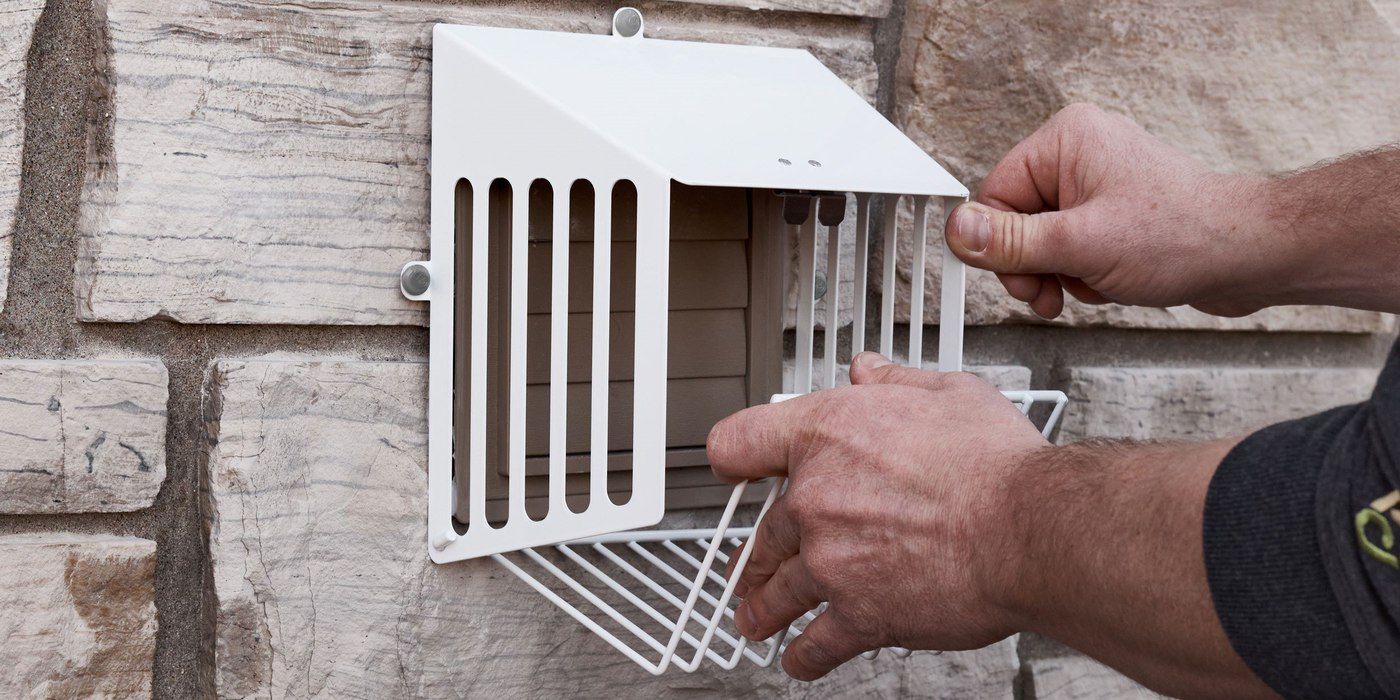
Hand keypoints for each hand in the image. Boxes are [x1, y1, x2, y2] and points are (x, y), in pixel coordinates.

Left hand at [706, 352, 1046, 679]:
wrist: (1027, 528)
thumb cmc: (996, 463)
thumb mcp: (947, 393)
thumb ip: (895, 383)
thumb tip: (868, 373)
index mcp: (826, 435)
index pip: (742, 441)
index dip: (733, 458)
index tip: (729, 472)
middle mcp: (815, 498)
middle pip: (763, 530)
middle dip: (754, 555)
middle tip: (751, 568)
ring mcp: (830, 560)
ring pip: (778, 590)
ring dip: (763, 609)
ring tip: (755, 620)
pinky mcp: (858, 613)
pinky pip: (816, 643)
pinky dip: (804, 657)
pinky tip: (799, 659)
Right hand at [945, 103, 1281, 318]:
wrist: (1249, 256)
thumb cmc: (1185, 235)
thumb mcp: (1081, 245)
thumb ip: (1012, 241)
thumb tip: (959, 231)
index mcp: (1067, 141)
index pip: (995, 194)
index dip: (999, 243)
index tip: (1016, 277)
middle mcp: (1079, 155)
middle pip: (1016, 219)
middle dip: (1032, 264)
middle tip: (1049, 290)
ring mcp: (1097, 184)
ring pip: (1041, 239)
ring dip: (1057, 273)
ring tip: (1087, 284)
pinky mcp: (1112, 213)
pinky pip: (1069, 247)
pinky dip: (1080, 272)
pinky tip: (1106, 280)